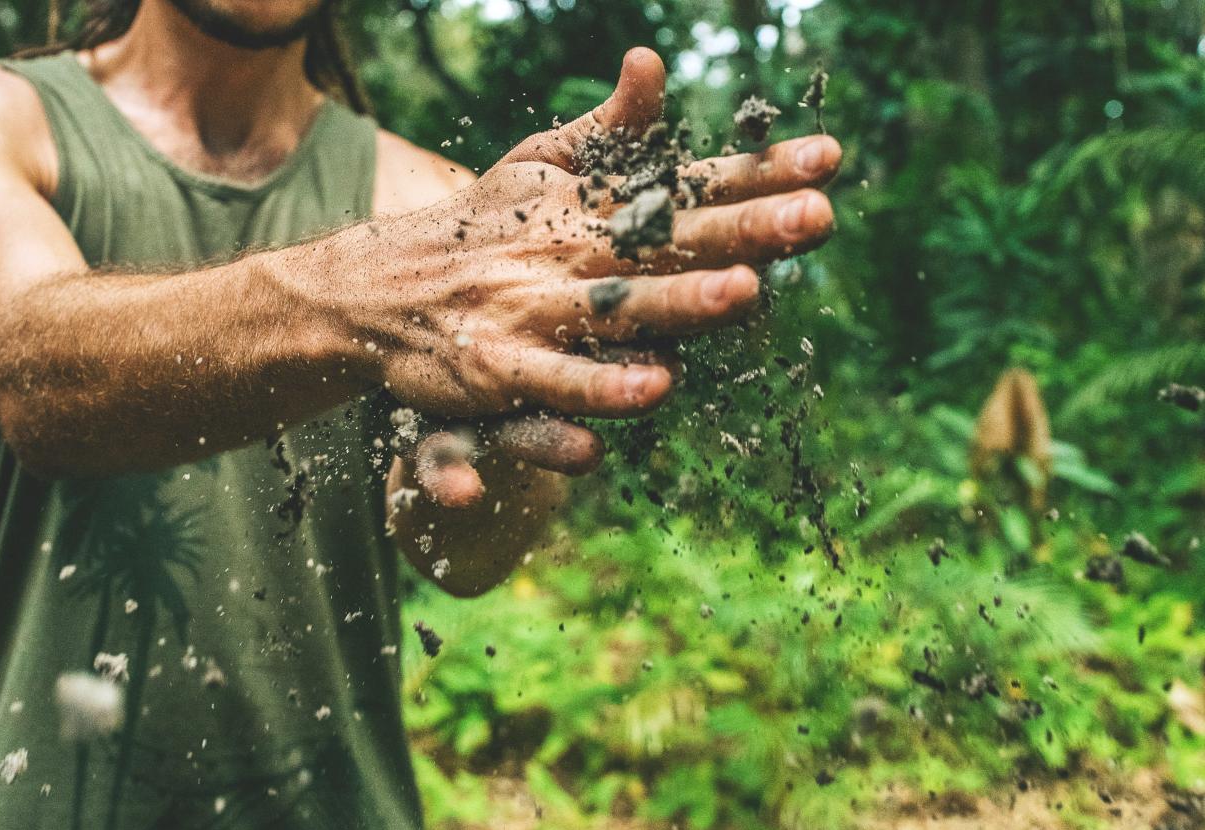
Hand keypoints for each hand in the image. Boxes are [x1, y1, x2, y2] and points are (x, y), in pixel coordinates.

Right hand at [314, 48, 840, 502]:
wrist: (378, 289)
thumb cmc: (480, 228)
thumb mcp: (540, 166)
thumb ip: (609, 130)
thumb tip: (651, 59)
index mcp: (593, 209)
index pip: (690, 185)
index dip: (760, 173)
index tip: (832, 159)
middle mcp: (570, 255)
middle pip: (669, 243)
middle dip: (744, 231)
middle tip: (816, 218)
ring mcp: (532, 311)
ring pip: (616, 309)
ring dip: (679, 303)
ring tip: (744, 295)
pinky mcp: (497, 369)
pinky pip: (554, 382)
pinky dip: (597, 386)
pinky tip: (654, 389)